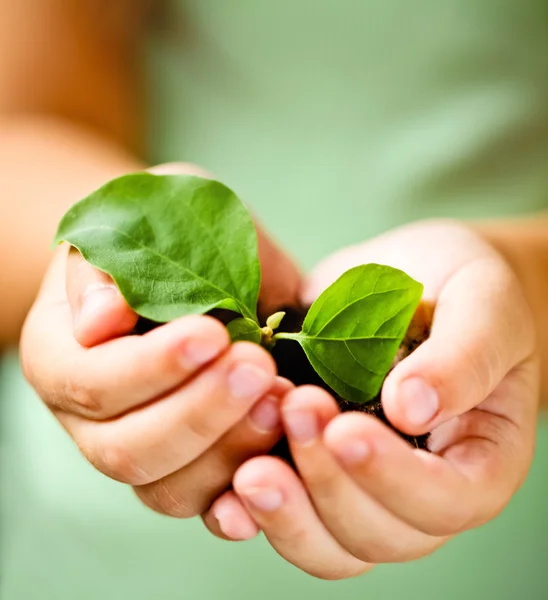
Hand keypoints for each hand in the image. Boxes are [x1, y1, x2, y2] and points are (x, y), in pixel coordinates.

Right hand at [20, 163, 301, 519]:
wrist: (195, 264)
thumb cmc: (164, 235)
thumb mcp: (138, 222)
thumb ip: (110, 266)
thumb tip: (98, 322)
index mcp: (62, 356)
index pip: (91, 382)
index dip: (152, 367)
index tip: (215, 333)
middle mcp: (91, 418)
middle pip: (128, 450)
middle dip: (200, 412)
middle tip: (260, 367)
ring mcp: (142, 450)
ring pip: (169, 490)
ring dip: (231, 451)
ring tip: (281, 399)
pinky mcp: (189, 469)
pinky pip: (208, 504)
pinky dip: (243, 492)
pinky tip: (278, 462)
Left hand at [203, 220, 538, 578]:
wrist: (412, 280)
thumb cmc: (460, 290)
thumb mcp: (483, 304)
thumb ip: (462, 357)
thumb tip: (412, 410)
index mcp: (477, 462)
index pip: (446, 502)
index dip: (393, 478)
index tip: (346, 428)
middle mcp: (419, 491)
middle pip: (378, 535)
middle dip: (328, 483)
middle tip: (295, 409)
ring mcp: (361, 486)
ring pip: (326, 545)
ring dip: (286, 510)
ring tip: (251, 462)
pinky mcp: (312, 469)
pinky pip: (285, 518)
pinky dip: (251, 514)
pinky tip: (228, 489)